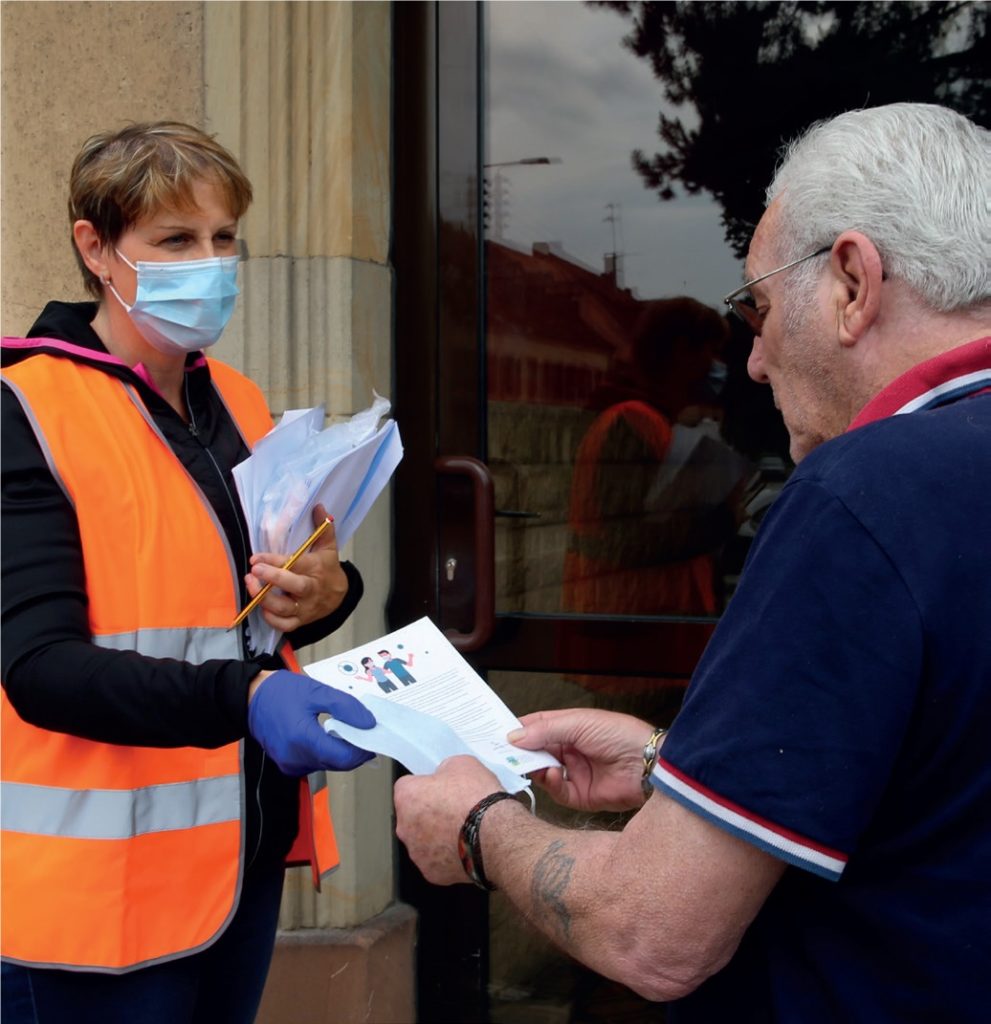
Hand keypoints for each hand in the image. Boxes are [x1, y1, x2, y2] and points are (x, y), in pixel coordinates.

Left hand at [246, 504, 348, 630]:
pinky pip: (284, 625)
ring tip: (250, 584)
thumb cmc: (328, 568)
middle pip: (294, 586)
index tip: (256, 558)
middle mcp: (311, 590)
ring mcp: (305, 608)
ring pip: (285, 608)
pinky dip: (271, 619)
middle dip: (272, 579)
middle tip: (253, 571)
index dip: (275, 561)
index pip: (296, 565)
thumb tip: (319, 506)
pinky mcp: (299, 621)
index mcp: (316, 569)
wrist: (339, 597)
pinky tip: (261, 606)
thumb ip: (322, 528)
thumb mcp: (328, 547)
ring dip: (264, 599)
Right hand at [248, 670, 375, 775]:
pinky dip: (327, 751)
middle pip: (338, 763)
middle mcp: (295, 758)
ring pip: (329, 764)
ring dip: (341, 750)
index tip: (374, 735)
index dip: (363, 749)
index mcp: (302, 739)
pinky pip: (316, 763)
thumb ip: (346, 707)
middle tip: (363, 729)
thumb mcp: (318, 691)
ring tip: (344, 727)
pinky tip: (327, 734)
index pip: (344, 757)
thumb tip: (369, 724)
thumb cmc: (281, 692)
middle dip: (355, 748)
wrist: (250, 698)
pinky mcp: (288, 765)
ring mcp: (290, 765)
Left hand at [394, 755, 504, 885]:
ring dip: (437, 835)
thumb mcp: (462, 764)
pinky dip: (447, 855)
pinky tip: (465, 845)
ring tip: (463, 829)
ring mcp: (417, 852)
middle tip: (453, 809)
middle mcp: (405, 827)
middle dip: (429, 813)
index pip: (408, 787)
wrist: (496, 835)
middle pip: (413, 816)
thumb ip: (445, 770)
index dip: (427, 786)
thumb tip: (446, 776)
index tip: (440, 788)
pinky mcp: (431, 872)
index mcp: (407, 796)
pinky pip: (436, 860)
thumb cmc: (477, 800)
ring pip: (423, 840)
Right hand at [510, 708, 655, 811]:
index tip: (495, 734)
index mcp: (569, 727)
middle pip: (536, 752)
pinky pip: (557, 792)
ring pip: (543, 772)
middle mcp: (570, 750)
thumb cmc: (619, 734)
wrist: (648, 765)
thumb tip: (513, 736)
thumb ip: (545, 730)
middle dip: (520, 753)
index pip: (536, 727)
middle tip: (502, 754)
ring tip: (530, 763)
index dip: (517, 731)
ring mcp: (575, 772)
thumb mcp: (578, 723)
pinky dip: (551, 784)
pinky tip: (553, 774)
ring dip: (535, 768)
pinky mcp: (581, 795)